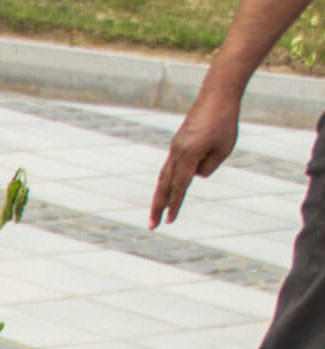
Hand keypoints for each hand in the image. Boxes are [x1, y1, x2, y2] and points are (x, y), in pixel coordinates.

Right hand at [151, 94, 240, 226]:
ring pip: (164, 176)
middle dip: (157, 207)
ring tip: (157, 210)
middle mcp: (177, 153)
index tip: (169, 222)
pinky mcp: (179, 142)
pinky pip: (172, 165)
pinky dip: (170, 179)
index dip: (175, 205)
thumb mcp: (224, 149)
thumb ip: (209, 167)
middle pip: (163, 185)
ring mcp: (176, 147)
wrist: (217, 95)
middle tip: (152, 225)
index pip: (180, 187)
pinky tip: (175, 185)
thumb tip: (196, 175)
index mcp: (189, 155)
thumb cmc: (224, 121)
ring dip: (160, 194)